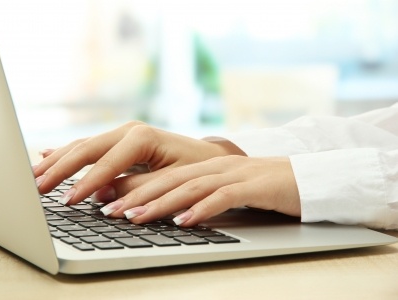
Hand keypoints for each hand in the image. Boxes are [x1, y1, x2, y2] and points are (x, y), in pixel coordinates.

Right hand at [33, 121, 245, 205]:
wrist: (208, 158)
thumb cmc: (195, 169)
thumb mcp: (170, 182)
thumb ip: (136, 188)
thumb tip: (102, 197)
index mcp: (142, 137)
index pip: (106, 163)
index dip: (85, 183)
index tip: (68, 201)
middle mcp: (129, 131)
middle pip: (86, 149)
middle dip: (60, 169)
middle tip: (37, 187)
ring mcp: (123, 133)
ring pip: (83, 146)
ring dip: (57, 161)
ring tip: (34, 175)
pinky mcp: (120, 141)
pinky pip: (88, 147)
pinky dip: (67, 153)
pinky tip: (47, 155)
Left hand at [100, 155, 300, 226]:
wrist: (309, 177)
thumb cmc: (263, 187)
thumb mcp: (225, 189)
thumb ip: (198, 195)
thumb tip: (168, 211)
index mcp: (205, 165)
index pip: (162, 175)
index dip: (132, 185)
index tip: (104, 200)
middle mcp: (215, 165)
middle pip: (169, 179)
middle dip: (135, 194)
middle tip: (107, 210)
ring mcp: (235, 173)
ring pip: (190, 186)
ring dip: (160, 202)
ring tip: (134, 216)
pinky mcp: (256, 186)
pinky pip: (224, 197)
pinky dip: (202, 209)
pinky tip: (184, 221)